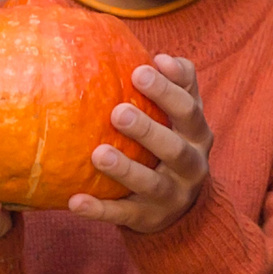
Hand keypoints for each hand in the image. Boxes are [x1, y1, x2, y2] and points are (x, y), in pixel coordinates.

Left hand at [70, 55, 212, 233]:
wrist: (183, 207)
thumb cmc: (172, 144)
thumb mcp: (182, 118)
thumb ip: (178, 85)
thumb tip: (161, 54)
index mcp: (197, 135)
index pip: (190, 109)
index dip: (171, 89)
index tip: (144, 67)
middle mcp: (191, 166)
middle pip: (175, 148)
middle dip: (149, 129)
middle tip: (118, 112)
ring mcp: (172, 196)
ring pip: (152, 184)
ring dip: (126, 170)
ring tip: (99, 154)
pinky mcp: (149, 219)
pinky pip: (124, 215)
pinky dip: (100, 210)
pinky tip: (75, 202)